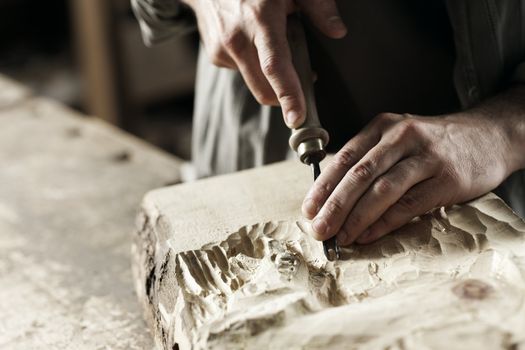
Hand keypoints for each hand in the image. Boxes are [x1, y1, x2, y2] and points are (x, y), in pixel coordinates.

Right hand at [181, 0, 346, 127]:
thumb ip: (318, 6)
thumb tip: (338, 31)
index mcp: (259, 19)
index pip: (275, 66)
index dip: (288, 95)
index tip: (297, 118)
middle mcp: (237, 38)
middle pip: (264, 88)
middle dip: (285, 97)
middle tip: (305, 84)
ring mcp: (223, 50)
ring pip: (254, 83)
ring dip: (270, 77)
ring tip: (274, 45)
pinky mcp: (215, 57)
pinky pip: (242, 72)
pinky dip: (254, 65)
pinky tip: (253, 42)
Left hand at [301, 111, 519, 245]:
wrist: (488, 136)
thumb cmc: (432, 144)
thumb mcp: (398, 139)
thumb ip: (369, 161)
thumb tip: (332, 196)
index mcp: (383, 127)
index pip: (345, 158)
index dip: (323, 185)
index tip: (308, 209)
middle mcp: (402, 137)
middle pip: (359, 174)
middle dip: (334, 205)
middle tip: (318, 229)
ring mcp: (426, 157)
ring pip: (383, 190)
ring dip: (356, 218)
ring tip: (339, 237)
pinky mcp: (447, 179)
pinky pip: (409, 204)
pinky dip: (385, 222)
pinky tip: (368, 235)